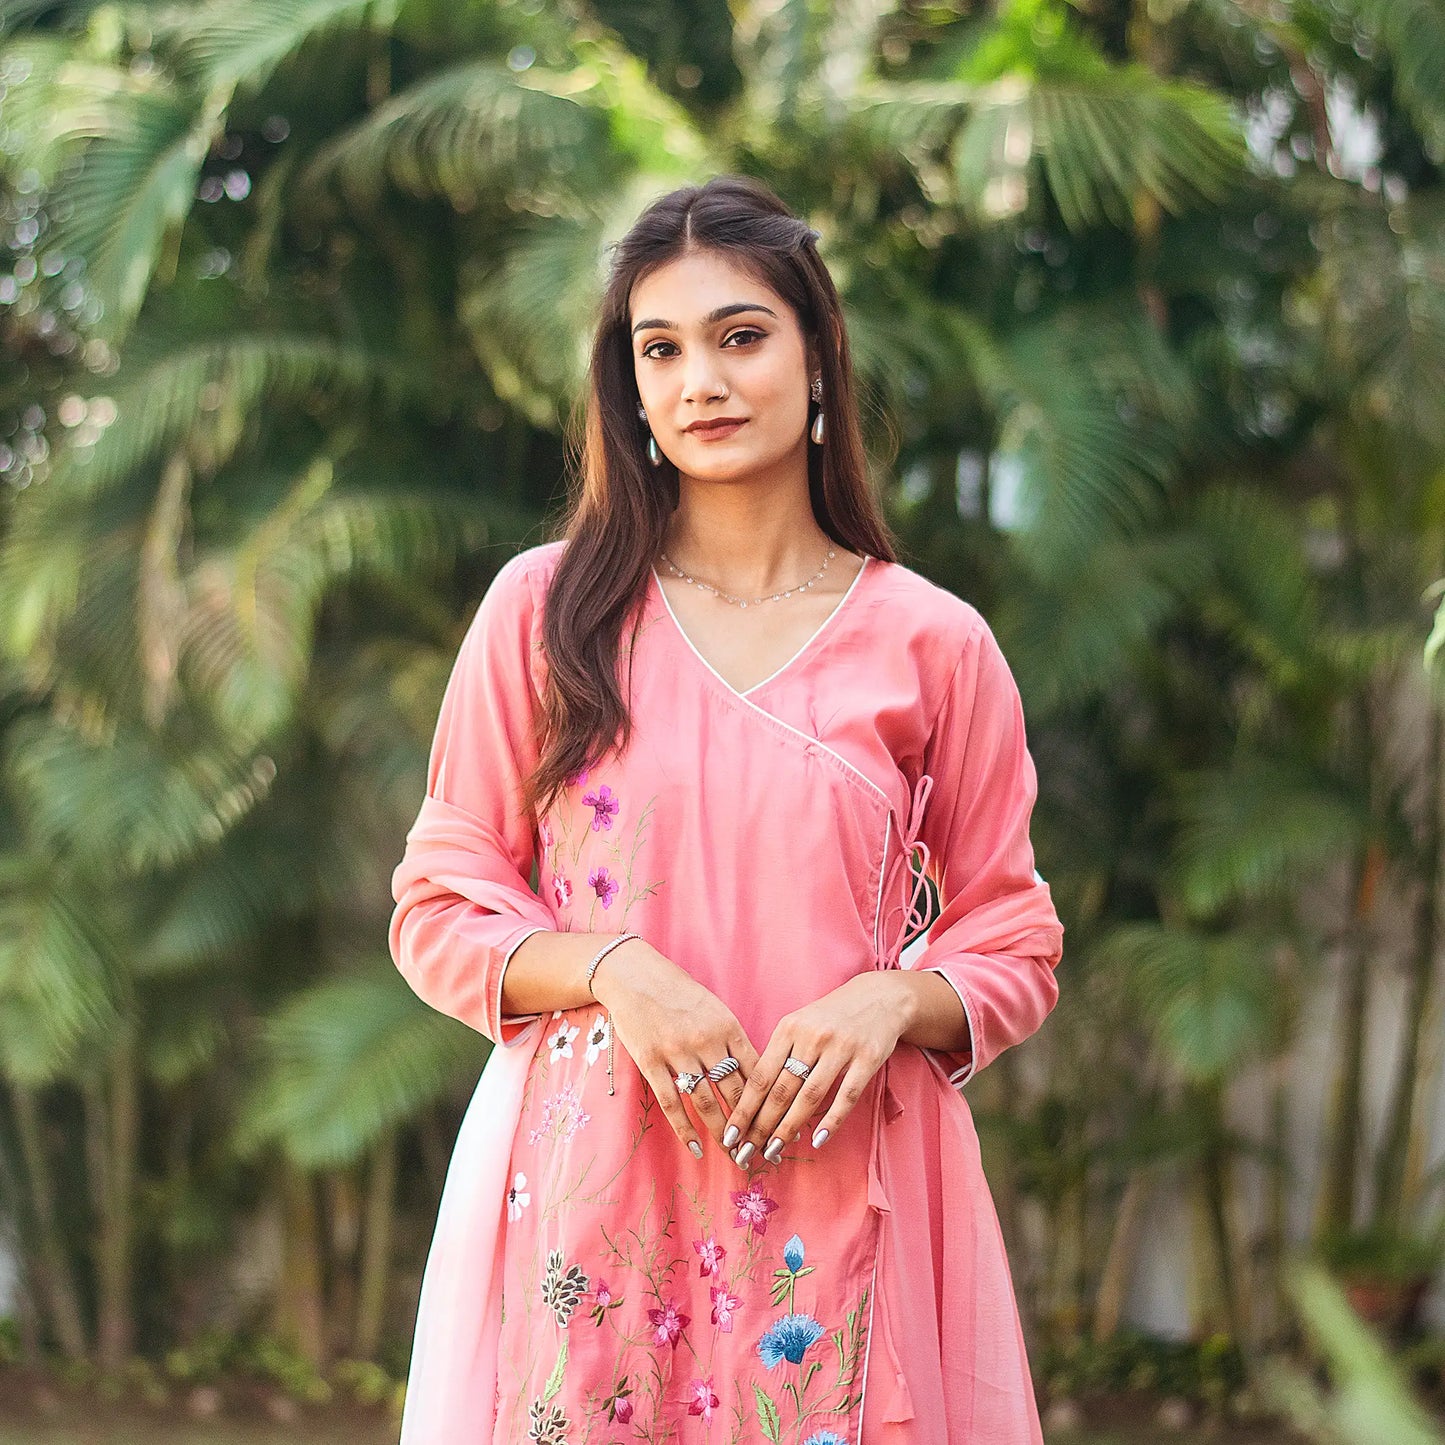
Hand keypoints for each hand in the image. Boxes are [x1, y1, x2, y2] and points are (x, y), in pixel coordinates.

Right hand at [591, 939, 760, 1159]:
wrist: (635, 976)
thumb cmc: (680, 992)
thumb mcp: (715, 1009)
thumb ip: (733, 1040)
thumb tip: (757, 1075)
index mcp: (728, 1026)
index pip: (756, 1072)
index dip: (770, 1102)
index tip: (781, 1125)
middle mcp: (706, 1041)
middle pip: (735, 1092)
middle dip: (751, 1126)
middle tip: (762, 1151)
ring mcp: (677, 1052)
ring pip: (705, 1102)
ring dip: (722, 1133)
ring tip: (734, 1156)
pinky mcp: (651, 1062)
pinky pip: (671, 1102)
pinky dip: (684, 1129)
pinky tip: (696, 1148)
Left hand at [721, 973, 909, 1169]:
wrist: (879, 996)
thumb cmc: (830, 1016)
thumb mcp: (799, 1023)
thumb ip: (779, 1054)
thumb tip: (754, 1099)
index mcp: (789, 1027)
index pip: (761, 1075)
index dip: (744, 1108)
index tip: (729, 1134)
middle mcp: (812, 1036)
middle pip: (782, 1089)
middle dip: (761, 1126)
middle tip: (745, 1153)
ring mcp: (841, 1047)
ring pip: (810, 1096)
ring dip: (789, 1128)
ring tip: (773, 1151)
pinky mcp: (868, 1058)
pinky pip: (846, 1095)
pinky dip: (831, 1120)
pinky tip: (818, 1140)